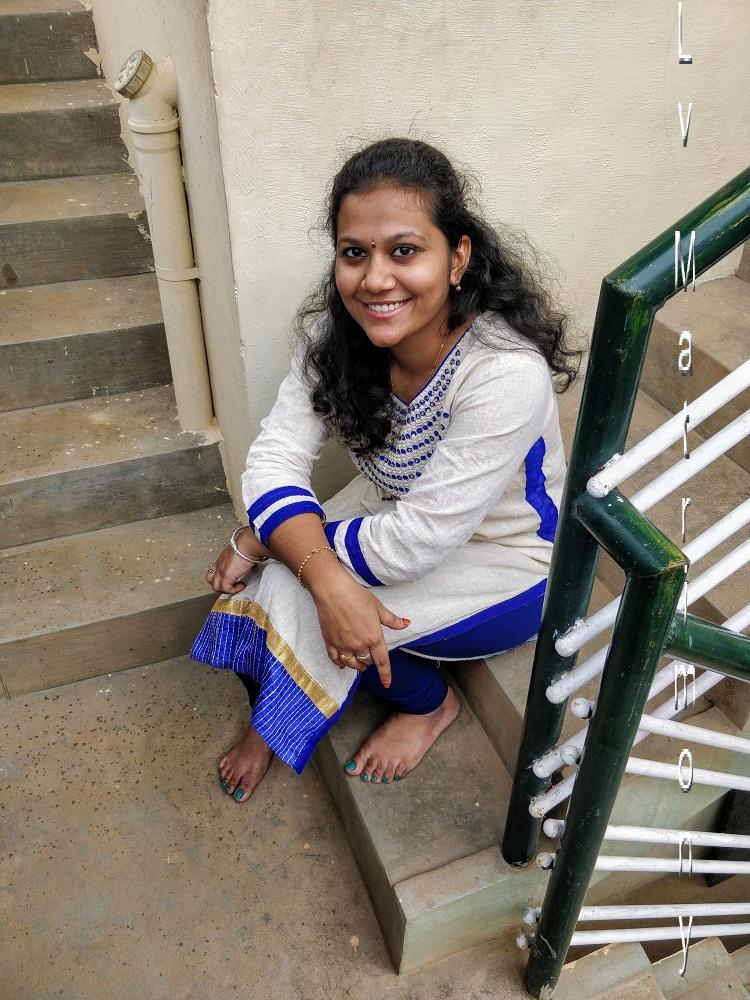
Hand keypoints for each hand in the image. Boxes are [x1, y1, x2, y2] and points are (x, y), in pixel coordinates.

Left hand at [206, 543, 259, 594]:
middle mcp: (218, 565)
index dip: (220, 578)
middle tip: (232, 585)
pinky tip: (242, 585)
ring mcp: (221, 571)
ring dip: (227, 589)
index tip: (230, 579)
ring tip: (237, 586)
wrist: (248, 545)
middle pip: (210, 580)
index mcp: (221, 559)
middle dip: (221, 585)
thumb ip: (238, 560)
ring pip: (216, 587)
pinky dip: (234, 590)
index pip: (213, 572)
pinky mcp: (226, 576)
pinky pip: (226, 589)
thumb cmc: (246, 546)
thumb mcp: (239, 553)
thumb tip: (245, 564)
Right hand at [311, 571, 409, 687]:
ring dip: (357, 665)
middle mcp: (359, 644)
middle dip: (371, 661)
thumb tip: (405, 624)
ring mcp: (343, 645)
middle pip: (367, 661)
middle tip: (372, 655)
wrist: (332, 590)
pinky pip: (336, 659)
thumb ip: (392, 620)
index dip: (385, 674)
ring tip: (360, 664)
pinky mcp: (330, 642)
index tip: (387, 684)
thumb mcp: (378, 607)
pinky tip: (343, 663)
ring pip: (352, 663)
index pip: (382, 661)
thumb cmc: (356, 596)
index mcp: (373, 637)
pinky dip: (341, 663)